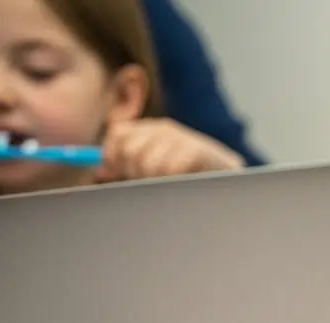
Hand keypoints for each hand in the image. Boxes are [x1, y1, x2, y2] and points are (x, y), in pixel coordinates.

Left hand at [97, 118, 243, 182]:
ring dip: (153, 181)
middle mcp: (164, 128)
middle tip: (146, 184)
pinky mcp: (197, 149)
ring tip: (165, 186)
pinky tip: (180, 183)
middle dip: (133, 172)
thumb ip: (127, 166)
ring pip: (147, 162)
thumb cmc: (188, 177)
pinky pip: (168, 169)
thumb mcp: (155, 168)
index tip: (115, 174)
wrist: (229, 179)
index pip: (118, 134)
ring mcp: (182, 137)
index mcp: (150, 129)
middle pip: (130, 149)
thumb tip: (100, 170)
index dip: (112, 156)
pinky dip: (170, 181)